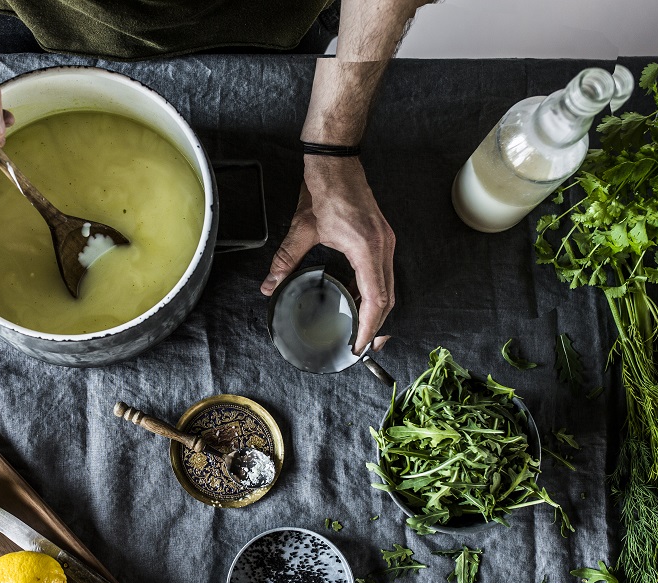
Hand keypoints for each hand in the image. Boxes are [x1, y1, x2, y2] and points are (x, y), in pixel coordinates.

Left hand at [261, 155, 395, 353]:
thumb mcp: (302, 230)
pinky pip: (380, 273)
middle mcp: (383, 247)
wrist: (336, 161)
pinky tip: (355, 300)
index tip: (360, 344)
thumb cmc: (326, 189)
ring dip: (376, 310)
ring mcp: (385, 242)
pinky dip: (371, 291)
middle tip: (364, 347)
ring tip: (361, 329)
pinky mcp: (380, 238)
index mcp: (367, 249)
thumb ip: (286, 261)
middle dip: (378, 325)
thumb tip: (270, 286)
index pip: (377, 298)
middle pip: (388, 297)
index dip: (370, 326)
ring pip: (387, 286)